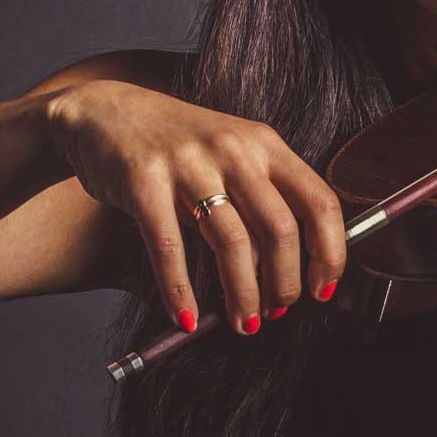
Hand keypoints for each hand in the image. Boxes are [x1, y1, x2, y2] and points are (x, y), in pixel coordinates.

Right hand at [43, 80, 345, 334]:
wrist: (106, 112)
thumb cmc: (177, 146)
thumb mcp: (232, 154)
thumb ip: (262, 198)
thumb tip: (289, 268)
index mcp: (264, 144)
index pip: (319, 202)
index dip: (330, 253)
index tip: (323, 288)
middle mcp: (233, 149)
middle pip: (280, 230)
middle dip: (285, 283)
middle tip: (277, 312)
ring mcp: (188, 163)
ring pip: (232, 243)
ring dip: (243, 295)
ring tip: (243, 323)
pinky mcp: (143, 181)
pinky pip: (170, 248)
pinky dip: (180, 291)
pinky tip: (186, 317)